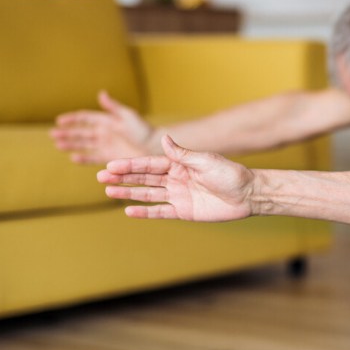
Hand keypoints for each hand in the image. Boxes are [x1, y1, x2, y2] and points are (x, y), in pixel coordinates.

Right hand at [50, 90, 155, 163]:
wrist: (156, 148)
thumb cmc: (145, 130)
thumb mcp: (129, 116)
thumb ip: (113, 107)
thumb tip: (100, 93)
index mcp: (108, 121)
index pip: (86, 118)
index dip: (73, 119)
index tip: (59, 120)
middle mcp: (105, 133)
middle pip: (82, 132)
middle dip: (67, 133)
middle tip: (52, 135)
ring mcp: (107, 145)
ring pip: (84, 144)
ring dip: (71, 144)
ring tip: (58, 145)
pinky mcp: (111, 157)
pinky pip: (94, 157)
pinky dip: (84, 158)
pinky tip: (74, 157)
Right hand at [98, 135, 255, 221]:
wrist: (248, 194)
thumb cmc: (230, 173)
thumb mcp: (206, 161)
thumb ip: (182, 154)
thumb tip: (165, 138)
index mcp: (179, 164)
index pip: (149, 164)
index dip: (130, 165)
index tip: (110, 166)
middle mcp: (176, 179)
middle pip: (144, 178)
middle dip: (122, 178)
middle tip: (100, 178)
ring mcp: (178, 195)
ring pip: (148, 194)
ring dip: (128, 193)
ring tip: (108, 192)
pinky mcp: (184, 211)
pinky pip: (160, 212)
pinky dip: (145, 212)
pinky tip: (128, 211)